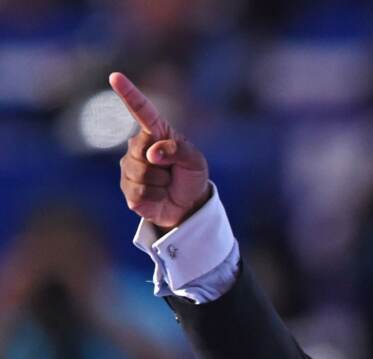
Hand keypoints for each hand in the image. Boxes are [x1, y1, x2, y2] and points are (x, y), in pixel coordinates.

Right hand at [109, 71, 210, 229]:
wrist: (189, 206)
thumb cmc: (191, 177)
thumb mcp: (196, 161)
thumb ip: (178, 150)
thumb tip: (152, 153)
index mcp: (156, 132)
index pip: (141, 110)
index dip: (129, 93)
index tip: (115, 77)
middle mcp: (138, 146)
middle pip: (140, 150)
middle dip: (161, 164)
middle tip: (171, 172)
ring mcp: (130, 167)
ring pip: (141, 174)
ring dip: (161, 183)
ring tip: (166, 184)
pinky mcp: (128, 188)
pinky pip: (140, 192)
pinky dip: (156, 197)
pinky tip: (159, 196)